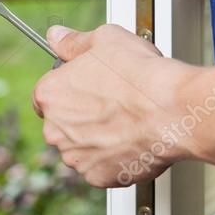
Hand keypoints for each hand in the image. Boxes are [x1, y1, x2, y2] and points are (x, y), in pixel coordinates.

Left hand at [31, 23, 197, 187]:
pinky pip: (101, 165)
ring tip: (124, 118)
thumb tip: (57, 37)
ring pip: (81, 146)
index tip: (85, 83)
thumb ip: (73, 41)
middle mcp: (56, 131)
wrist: (169, 110)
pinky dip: (113, 155)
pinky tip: (130, 136)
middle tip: (110, 99)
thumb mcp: (104, 38)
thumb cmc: (138, 75)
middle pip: (61, 122)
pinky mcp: (99, 177)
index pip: (45, 94)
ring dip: (96, 136)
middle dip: (80, 113)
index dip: (67, 87)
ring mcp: (77, 157)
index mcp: (50, 95)